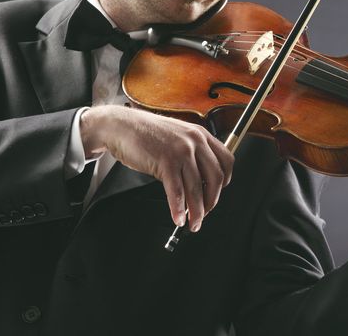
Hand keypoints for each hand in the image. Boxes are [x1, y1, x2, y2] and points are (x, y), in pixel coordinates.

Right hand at [79, 105, 233, 231]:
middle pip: (215, 178)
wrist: (121, 125)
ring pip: (196, 188)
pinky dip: (178, 209)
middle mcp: (195, 141)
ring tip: (193, 223)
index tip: (216, 194)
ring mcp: (181, 150)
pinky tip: (178, 217)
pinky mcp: (165, 161)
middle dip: (212, 201)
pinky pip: (177, 191)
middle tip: (205, 213)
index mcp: (201, 134)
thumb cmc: (146, 133)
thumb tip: (201, 183)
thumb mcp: (178, 136)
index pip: (227, 161)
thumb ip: (193, 154)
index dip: (224, 183)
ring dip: (197, 211)